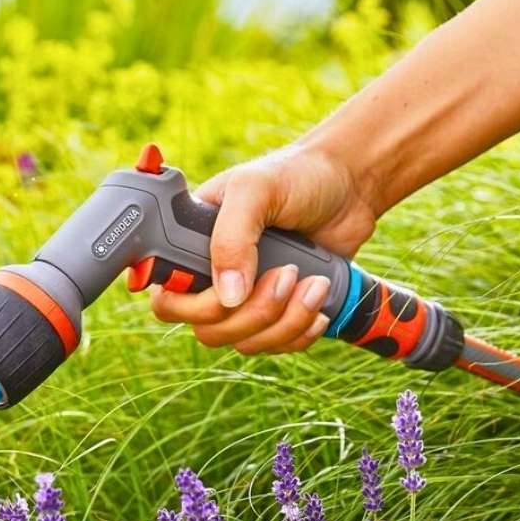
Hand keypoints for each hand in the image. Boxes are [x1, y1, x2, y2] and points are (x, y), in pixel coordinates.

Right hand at [149, 143, 378, 354]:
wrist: (351, 184)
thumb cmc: (297, 174)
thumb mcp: (255, 191)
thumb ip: (232, 239)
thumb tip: (227, 297)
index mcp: (189, 246)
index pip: (168, 299)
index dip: (194, 306)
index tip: (231, 289)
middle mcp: (211, 277)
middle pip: (208, 330)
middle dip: (253, 313)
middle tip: (287, 273)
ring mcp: (245, 297)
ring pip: (244, 342)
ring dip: (284, 321)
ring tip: (315, 282)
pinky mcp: (278, 312)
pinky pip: (275, 346)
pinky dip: (299, 332)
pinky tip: (319, 302)